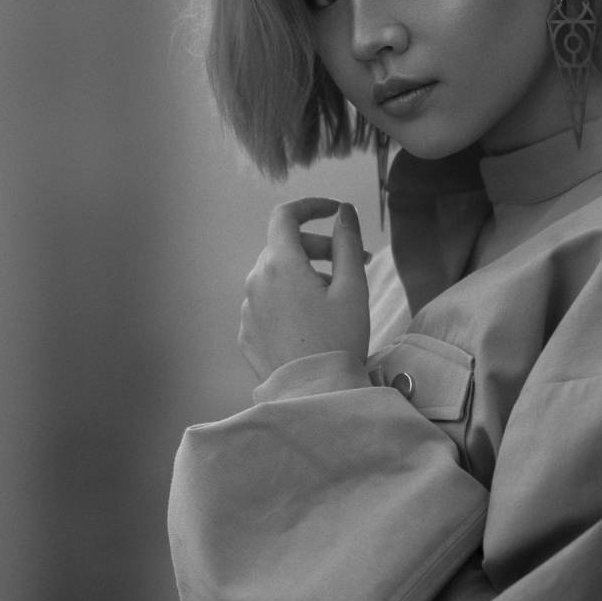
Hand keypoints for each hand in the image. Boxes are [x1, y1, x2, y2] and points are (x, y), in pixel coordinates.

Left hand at [238, 198, 370, 382]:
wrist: (313, 394)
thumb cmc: (338, 338)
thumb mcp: (352, 287)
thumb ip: (347, 242)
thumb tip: (343, 211)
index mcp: (280, 264)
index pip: (286, 215)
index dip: (311, 206)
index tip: (335, 211)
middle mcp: (255, 280)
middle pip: (285, 246)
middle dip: (319, 247)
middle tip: (355, 263)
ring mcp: (247, 308)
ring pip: (276, 275)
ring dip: (305, 274)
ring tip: (336, 296)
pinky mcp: (247, 332)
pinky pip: (268, 302)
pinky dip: (289, 299)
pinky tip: (313, 320)